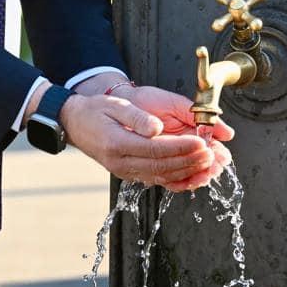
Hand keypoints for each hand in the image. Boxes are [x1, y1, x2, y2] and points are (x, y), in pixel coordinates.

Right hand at [59, 88, 232, 192]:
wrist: (75, 124)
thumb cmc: (95, 111)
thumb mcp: (114, 105)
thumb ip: (136, 117)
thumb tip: (156, 127)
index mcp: (116, 144)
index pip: (154, 149)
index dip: (180, 147)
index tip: (201, 142)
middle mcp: (121, 163)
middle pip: (161, 166)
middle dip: (190, 161)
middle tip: (212, 154)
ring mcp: (126, 171)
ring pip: (162, 177)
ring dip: (188, 173)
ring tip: (210, 166)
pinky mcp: (131, 174)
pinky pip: (157, 181)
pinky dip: (178, 181)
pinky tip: (195, 177)